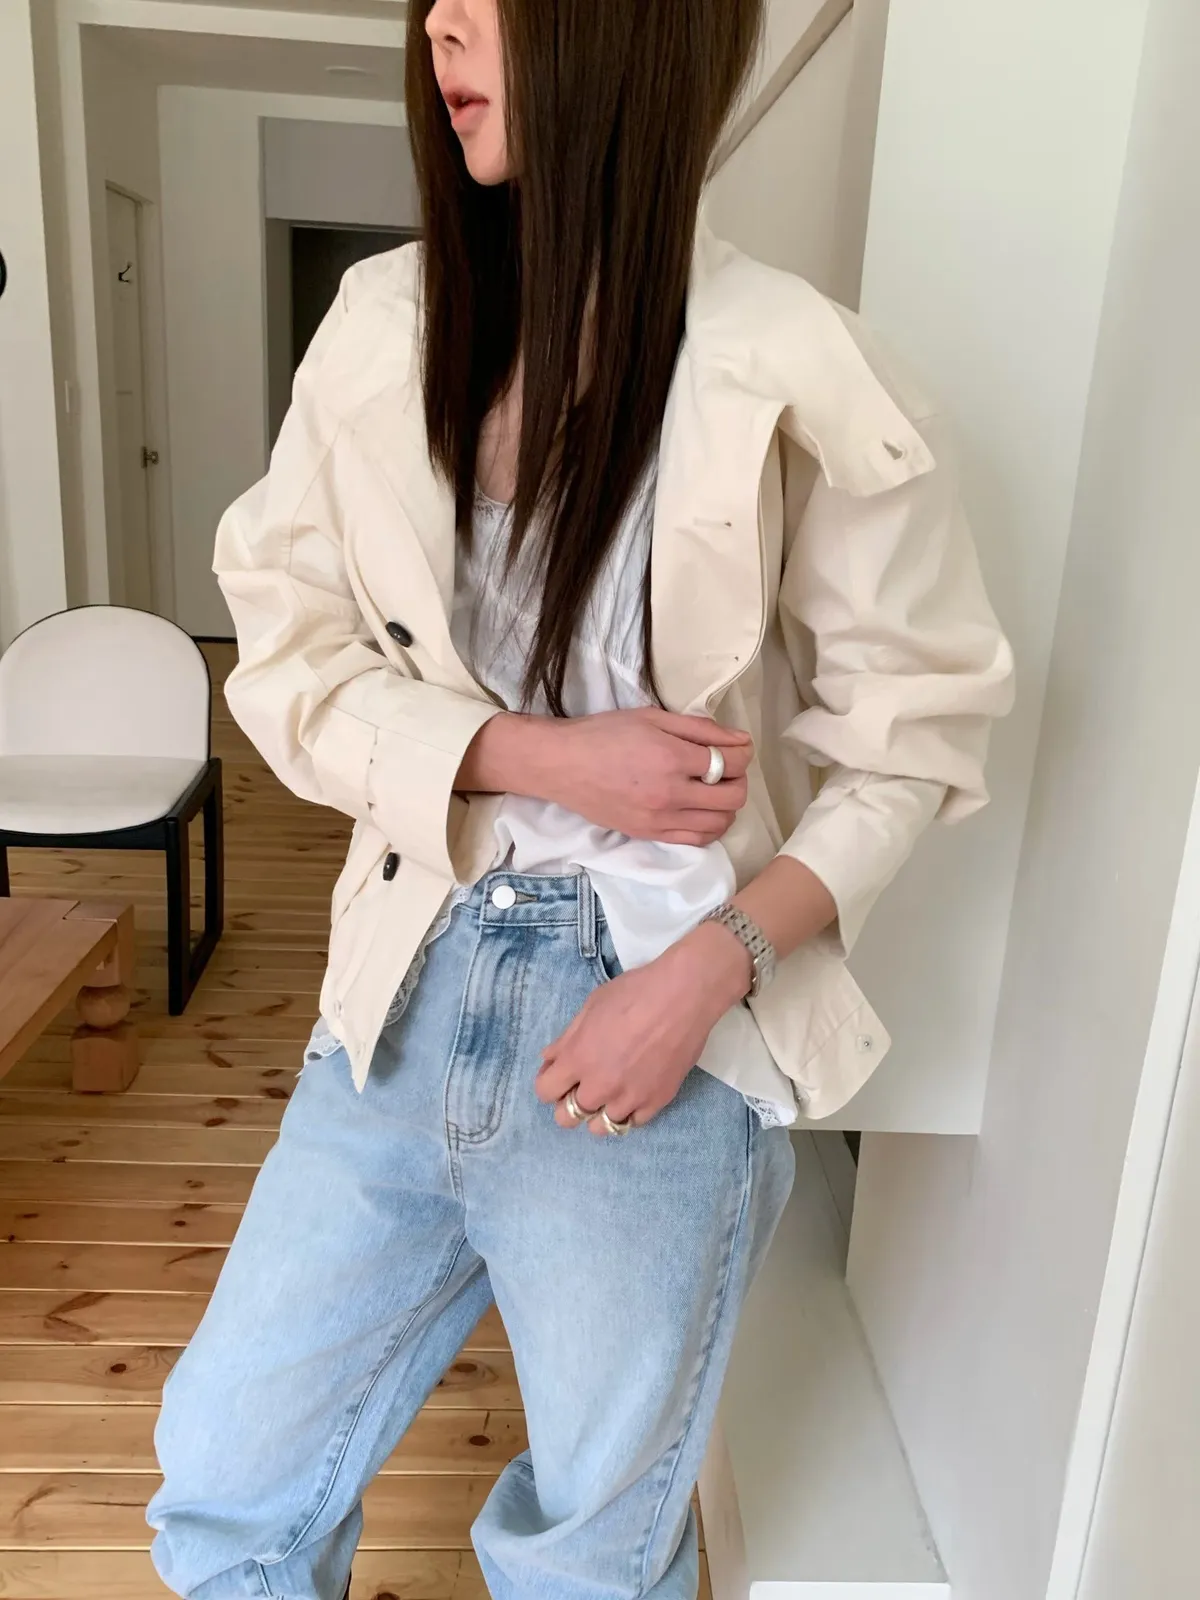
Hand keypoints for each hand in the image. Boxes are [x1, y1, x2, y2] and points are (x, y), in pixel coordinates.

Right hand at [461, 708, 752, 845]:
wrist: (562, 765)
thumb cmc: (605, 734)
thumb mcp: (653, 717)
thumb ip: (700, 729)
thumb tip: (741, 740)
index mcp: (672, 756)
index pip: (731, 763)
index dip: (743, 754)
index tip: (737, 749)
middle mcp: (670, 792)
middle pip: (733, 797)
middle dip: (739, 780)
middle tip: (726, 769)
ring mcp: (660, 818)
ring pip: (720, 823)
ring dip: (727, 806)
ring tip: (714, 790)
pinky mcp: (649, 834)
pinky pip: (697, 840)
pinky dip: (710, 827)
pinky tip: (701, 811)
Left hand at [535, 922, 752, 1130]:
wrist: (683, 997)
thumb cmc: (634, 993)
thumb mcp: (591, 1007)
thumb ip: (567, 1038)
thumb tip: (550, 1059)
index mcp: (578, 1059)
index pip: (545, 1092)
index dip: (549, 1083)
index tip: (560, 1074)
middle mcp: (600, 1086)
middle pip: (567, 1118)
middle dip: (569, 1104)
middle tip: (582, 1087)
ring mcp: (629, 1098)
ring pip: (601, 1128)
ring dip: (599, 1112)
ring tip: (610, 1093)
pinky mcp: (657, 1102)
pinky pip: (633, 1123)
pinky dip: (628, 1112)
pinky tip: (633, 1093)